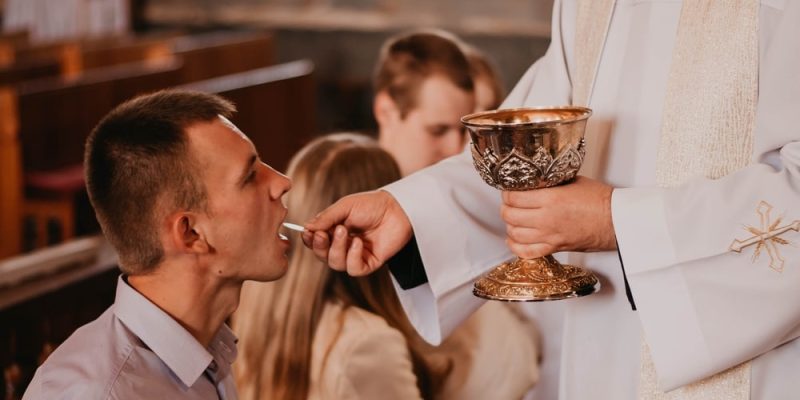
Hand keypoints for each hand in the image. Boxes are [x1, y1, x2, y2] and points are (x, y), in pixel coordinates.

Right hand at [303, 190, 411, 275]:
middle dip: (320, 246)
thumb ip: (326, 218)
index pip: (315, 242)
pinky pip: (353, 269)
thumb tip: (306, 228)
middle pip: (322, 255)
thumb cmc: (371, 205)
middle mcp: (343, 245)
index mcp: (334, 231)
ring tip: (344, 231)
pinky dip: (352, 257)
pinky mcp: (369, 263)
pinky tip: (358, 243)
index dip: (309, 240)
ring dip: (336, 248)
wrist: (397, 209)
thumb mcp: (345, 207)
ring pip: (336, 263)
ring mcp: (356, 255)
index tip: (308, 232)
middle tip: (323, 234)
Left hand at [501, 176, 616, 258]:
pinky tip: (514, 239)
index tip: (509, 190)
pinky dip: (516, 246)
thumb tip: (535, 180)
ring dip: (510, 225)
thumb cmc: (600, 200)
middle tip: (510, 203)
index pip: (514, 197)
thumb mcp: (572, 181)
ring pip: (515, 234)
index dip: (507, 193)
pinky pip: (526, 252)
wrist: (616, 220)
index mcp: (550, 199)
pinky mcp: (555, 248)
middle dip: (506, 207)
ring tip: (514, 218)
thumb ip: (550, 183)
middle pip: (509, 216)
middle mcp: (546, 219)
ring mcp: (549, 236)